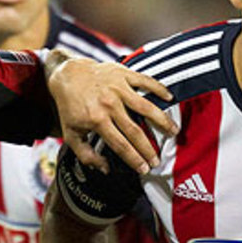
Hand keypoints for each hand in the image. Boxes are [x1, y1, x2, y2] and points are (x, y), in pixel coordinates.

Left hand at [49, 58, 175, 175]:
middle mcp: (109, 104)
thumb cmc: (70, 106)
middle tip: (158, 161)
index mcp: (96, 120)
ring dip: (162, 121)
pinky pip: (145, 82)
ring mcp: (117, 88)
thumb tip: (105, 169)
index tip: (144, 169)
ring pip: (146, 107)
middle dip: (148, 149)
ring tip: (174, 132)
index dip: (134, 159)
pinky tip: (170, 99)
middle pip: (135, 131)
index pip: (120, 145)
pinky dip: (159, 89)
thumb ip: (85, 154)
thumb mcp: (70, 133)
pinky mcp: (123, 73)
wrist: (67, 74)